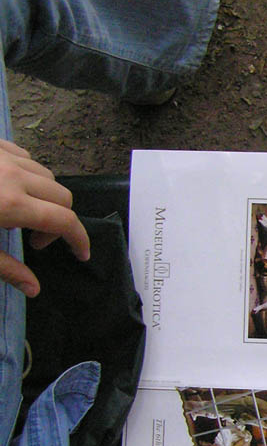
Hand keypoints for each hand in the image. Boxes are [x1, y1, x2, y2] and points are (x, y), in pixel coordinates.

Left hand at [0, 139, 88, 295]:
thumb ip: (6, 268)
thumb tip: (35, 289)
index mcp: (10, 205)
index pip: (64, 222)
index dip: (79, 240)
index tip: (80, 254)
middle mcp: (14, 177)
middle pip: (63, 197)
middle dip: (59, 220)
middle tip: (34, 237)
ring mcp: (2, 156)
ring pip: (46, 175)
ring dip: (45, 196)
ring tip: (22, 211)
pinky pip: (24, 155)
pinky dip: (27, 173)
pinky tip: (11, 185)